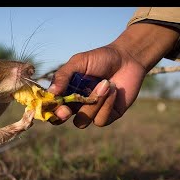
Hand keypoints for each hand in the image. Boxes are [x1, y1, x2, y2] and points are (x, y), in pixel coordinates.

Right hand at [47, 23, 179, 127]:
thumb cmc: (101, 58)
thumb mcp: (79, 62)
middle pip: (60, 120)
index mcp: (65, 92)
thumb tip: (51, 92)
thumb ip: (63, 76)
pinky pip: (100, 120)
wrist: (128, 59)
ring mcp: (91, 112)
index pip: (51, 106)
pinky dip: (106, 105)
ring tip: (105, 83)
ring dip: (92, 103)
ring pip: (82, 121)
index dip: (51, 110)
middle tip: (66, 110)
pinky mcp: (108, 116)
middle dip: (62, 116)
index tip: (56, 105)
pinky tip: (114, 90)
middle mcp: (75, 104)